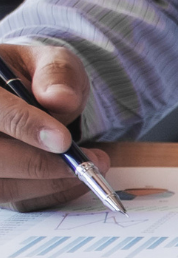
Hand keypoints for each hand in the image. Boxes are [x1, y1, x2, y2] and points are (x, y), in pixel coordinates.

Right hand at [0, 43, 108, 211]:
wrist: (23, 96)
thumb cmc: (35, 78)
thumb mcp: (49, 62)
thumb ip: (57, 73)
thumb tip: (61, 99)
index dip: (24, 125)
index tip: (63, 139)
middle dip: (39, 163)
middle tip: (88, 162)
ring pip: (0, 183)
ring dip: (44, 183)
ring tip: (85, 171)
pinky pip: (9, 195)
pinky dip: (43, 192)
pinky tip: (70, 180)